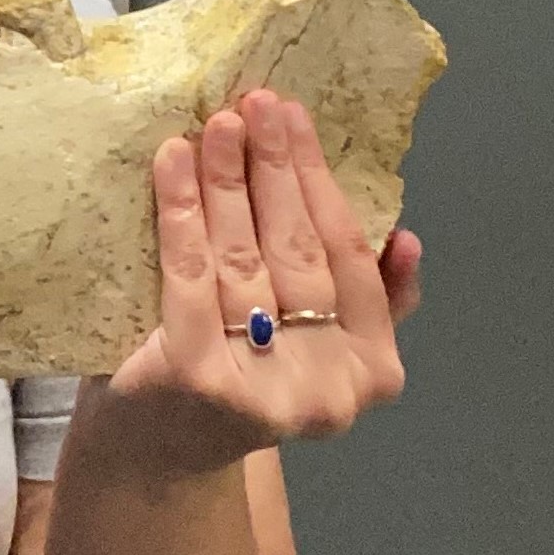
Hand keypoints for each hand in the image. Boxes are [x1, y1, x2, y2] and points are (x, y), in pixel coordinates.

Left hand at [100, 89, 418, 476]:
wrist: (153, 451)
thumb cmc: (234, 374)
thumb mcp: (312, 344)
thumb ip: (364, 302)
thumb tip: (400, 239)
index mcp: (372, 371)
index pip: (349, 256)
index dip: (321, 182)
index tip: (299, 121)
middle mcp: (328, 388)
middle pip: (296, 251)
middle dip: (275, 168)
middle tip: (258, 103)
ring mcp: (263, 386)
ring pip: (242, 257)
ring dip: (228, 179)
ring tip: (216, 124)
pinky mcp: (197, 376)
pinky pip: (190, 275)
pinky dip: (181, 212)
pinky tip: (172, 163)